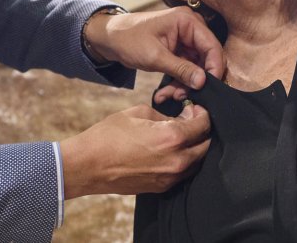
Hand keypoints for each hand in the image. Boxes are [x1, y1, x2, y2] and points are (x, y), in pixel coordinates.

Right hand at [60, 103, 210, 197]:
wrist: (89, 165)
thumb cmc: (109, 135)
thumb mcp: (138, 112)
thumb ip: (166, 114)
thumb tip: (181, 118)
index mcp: (172, 137)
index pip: (203, 124)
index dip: (202, 113)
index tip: (194, 109)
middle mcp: (177, 160)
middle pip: (207, 145)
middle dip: (202, 130)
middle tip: (190, 121)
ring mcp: (171, 177)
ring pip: (198, 161)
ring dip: (195, 147)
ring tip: (182, 136)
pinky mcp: (163, 187)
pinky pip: (184, 173)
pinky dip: (185, 160)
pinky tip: (171, 150)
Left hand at [85, 6, 224, 89]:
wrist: (110, 38)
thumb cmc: (129, 39)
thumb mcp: (155, 57)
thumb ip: (181, 69)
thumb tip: (203, 81)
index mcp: (187, 21)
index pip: (212, 46)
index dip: (214, 68)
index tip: (209, 88)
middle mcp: (190, 28)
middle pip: (206, 58)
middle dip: (196, 79)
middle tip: (183, 95)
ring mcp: (185, 39)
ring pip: (196, 67)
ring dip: (185, 84)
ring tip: (170, 96)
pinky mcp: (179, 50)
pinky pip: (186, 69)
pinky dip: (178, 82)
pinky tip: (166, 94)